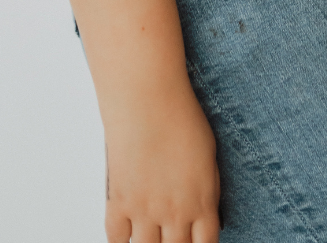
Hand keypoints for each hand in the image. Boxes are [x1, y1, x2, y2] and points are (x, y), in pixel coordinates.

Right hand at [103, 75, 220, 241]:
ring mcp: (145, 211)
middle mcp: (175, 213)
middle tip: (169, 237)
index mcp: (202, 202)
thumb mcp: (209, 156)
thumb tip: (205, 212)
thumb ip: (207, 189)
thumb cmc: (181, 117)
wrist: (148, 99)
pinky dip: (121, 242)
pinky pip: (117, 240)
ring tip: (150, 238)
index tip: (193, 242)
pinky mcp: (119, 202)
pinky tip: (126, 236)